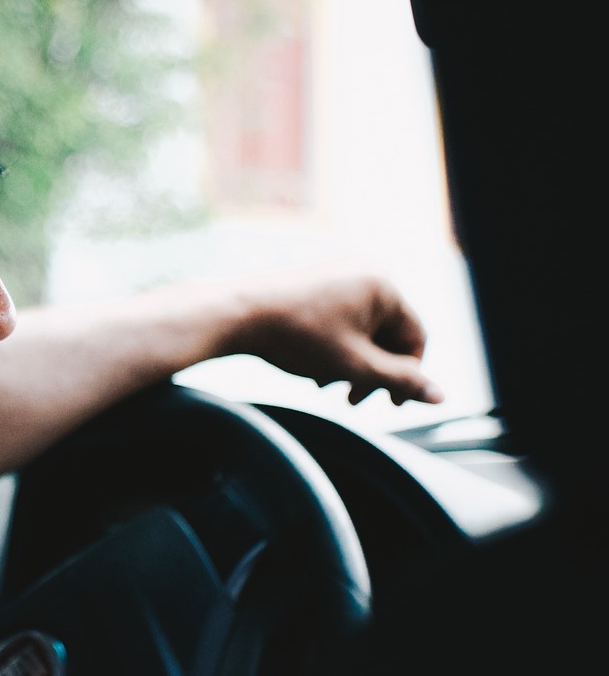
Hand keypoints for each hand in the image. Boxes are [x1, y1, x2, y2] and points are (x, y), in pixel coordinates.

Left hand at [229, 260, 444, 405]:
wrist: (236, 315)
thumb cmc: (297, 337)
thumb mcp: (356, 365)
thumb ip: (401, 381)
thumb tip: (440, 396)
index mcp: (384, 285)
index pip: (414, 337)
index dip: (407, 375)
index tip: (390, 403)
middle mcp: (365, 272)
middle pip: (387, 334)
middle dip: (373, 372)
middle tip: (353, 400)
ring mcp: (338, 275)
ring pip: (361, 331)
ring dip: (352, 364)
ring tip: (328, 386)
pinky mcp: (316, 283)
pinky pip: (340, 321)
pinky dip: (334, 347)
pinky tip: (313, 370)